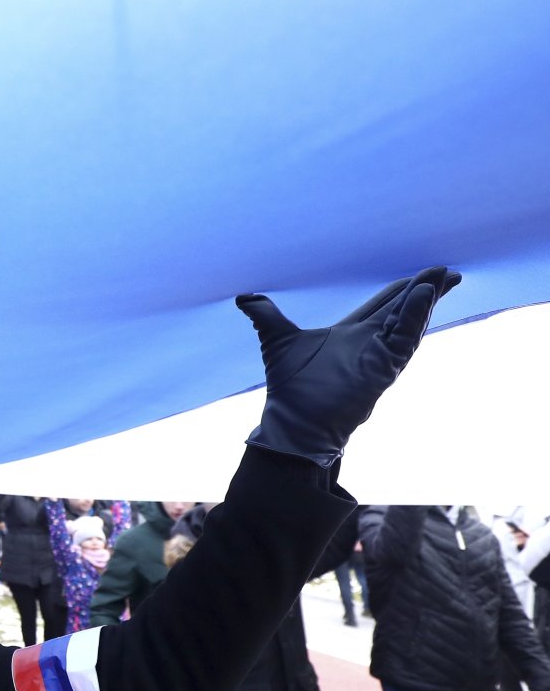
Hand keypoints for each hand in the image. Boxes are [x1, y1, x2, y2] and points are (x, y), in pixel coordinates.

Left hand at [237, 266, 458, 465]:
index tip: (423, 274)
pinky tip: (423, 296)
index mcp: (350, 334)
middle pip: (403, 309)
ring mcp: (379, 355)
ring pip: (409, 320)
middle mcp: (370, 343)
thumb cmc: (289, 387)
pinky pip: (405, 338)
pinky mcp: (384, 367)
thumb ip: (265, 316)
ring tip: (441, 277)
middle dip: (424, 289)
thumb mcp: (276, 340)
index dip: (402, 289)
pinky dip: (415, 317)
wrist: (293, 421)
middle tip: (447, 270)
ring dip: (425, 299)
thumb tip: (244, 298)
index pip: (383, 304)